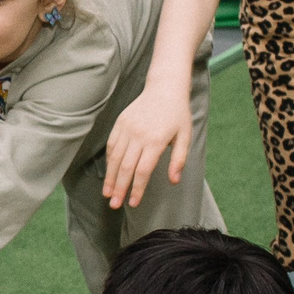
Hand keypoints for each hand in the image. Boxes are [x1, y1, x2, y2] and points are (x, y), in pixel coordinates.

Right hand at [101, 83, 193, 208]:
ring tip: (107, 193)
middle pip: (126, 167)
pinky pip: (112, 145)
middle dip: (120, 188)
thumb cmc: (178, 114)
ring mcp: (127, 128)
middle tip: (115, 205)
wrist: (164, 88)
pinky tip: (109, 173)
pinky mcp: (120, 123)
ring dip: (110, 177)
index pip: (142, 171)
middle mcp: (138, 135)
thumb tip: (174, 181)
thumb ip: (179, 160)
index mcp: (156, 140)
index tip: (134, 203)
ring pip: (115, 158)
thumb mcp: (185, 136)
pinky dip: (109, 161)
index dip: (137, 189)